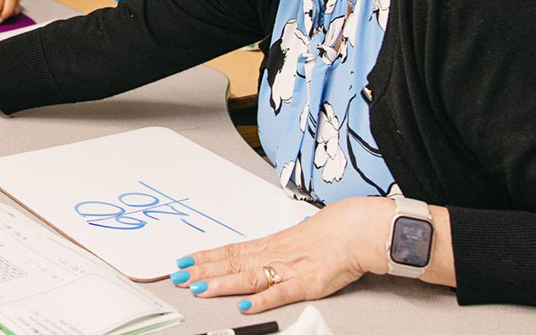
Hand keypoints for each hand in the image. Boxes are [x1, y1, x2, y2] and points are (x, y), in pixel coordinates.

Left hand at [172, 196, 390, 312]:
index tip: (183, 261)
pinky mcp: (306, 283)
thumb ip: (276, 250)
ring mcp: (289, 269)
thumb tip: (259, 254)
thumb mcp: (295, 238)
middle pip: (232, 263)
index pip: (230, 251)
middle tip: (178, 276)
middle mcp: (274, 255)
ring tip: (199, 288)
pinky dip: (261, 300)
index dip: (205, 257)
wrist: (357, 229)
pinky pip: (280, 293)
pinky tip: (244, 305)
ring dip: (221, 283)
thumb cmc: (331, 232)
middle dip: (203, 271)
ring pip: (248, 277)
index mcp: (270, 245)